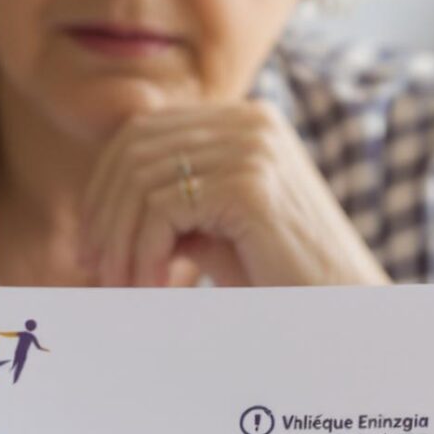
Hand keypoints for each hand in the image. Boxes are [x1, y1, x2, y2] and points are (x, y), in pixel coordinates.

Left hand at [75, 101, 385, 287]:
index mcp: (245, 121)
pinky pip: (161, 209)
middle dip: (102, 214)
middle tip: (94, 268)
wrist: (343, 312)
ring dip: (120, 242)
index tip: (90, 242)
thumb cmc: (280, 277)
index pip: (143, 133)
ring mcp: (252, 147)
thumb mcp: (216, 227)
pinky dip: (143, 252)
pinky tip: (154, 285)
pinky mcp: (249, 183)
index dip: (102, 186)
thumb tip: (97, 207)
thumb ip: (173, 202)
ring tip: (123, 287)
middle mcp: (250, 121)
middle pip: (134, 149)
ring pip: (141, 181)